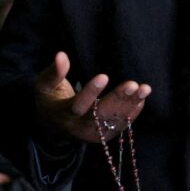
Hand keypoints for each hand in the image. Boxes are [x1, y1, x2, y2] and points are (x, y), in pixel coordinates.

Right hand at [33, 51, 150, 144]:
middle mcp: (79, 127)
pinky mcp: (104, 136)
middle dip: (118, 99)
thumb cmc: (50, 100)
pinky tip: (142, 98)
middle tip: (132, 84)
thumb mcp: (44, 86)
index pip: (78, 105)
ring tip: (145, 89)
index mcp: (63, 114)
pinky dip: (132, 112)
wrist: (53, 128)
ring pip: (114, 121)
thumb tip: (61, 55)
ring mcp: (93, 134)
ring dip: (131, 105)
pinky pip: (121, 126)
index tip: (104, 76)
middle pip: (101, 115)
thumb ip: (54, 72)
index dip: (91, 92)